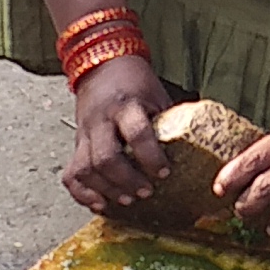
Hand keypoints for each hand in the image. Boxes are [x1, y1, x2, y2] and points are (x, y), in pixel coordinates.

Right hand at [62, 55, 171, 212]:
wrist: (101, 66)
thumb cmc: (135, 83)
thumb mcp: (156, 95)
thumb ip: (169, 122)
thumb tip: (197, 150)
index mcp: (125, 105)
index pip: (137, 133)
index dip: (151, 156)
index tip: (164, 172)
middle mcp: (101, 120)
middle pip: (106, 157)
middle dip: (127, 180)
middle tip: (146, 192)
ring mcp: (85, 133)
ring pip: (86, 168)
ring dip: (107, 189)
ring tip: (127, 201)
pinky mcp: (76, 144)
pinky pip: (71, 174)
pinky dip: (82, 193)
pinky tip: (99, 203)